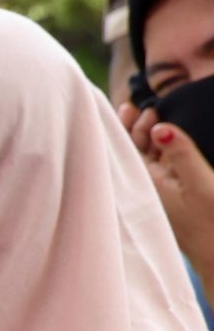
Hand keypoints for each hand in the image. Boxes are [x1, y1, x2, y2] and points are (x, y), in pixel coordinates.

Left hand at [121, 103, 213, 273]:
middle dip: (137, 130)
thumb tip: (159, 125)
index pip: (125, 150)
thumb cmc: (212, 222)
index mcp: (145, 186)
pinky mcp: (171, 206)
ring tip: (154, 121)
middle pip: (133, 155)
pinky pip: (159, 175)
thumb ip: (180, 152)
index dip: (126, 127)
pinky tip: (166, 149)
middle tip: (147, 109)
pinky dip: (160, 157)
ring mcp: (158, 200)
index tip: (133, 107)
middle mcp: (145, 193)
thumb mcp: (199, 182)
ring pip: (147, 163)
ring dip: (149, 142)